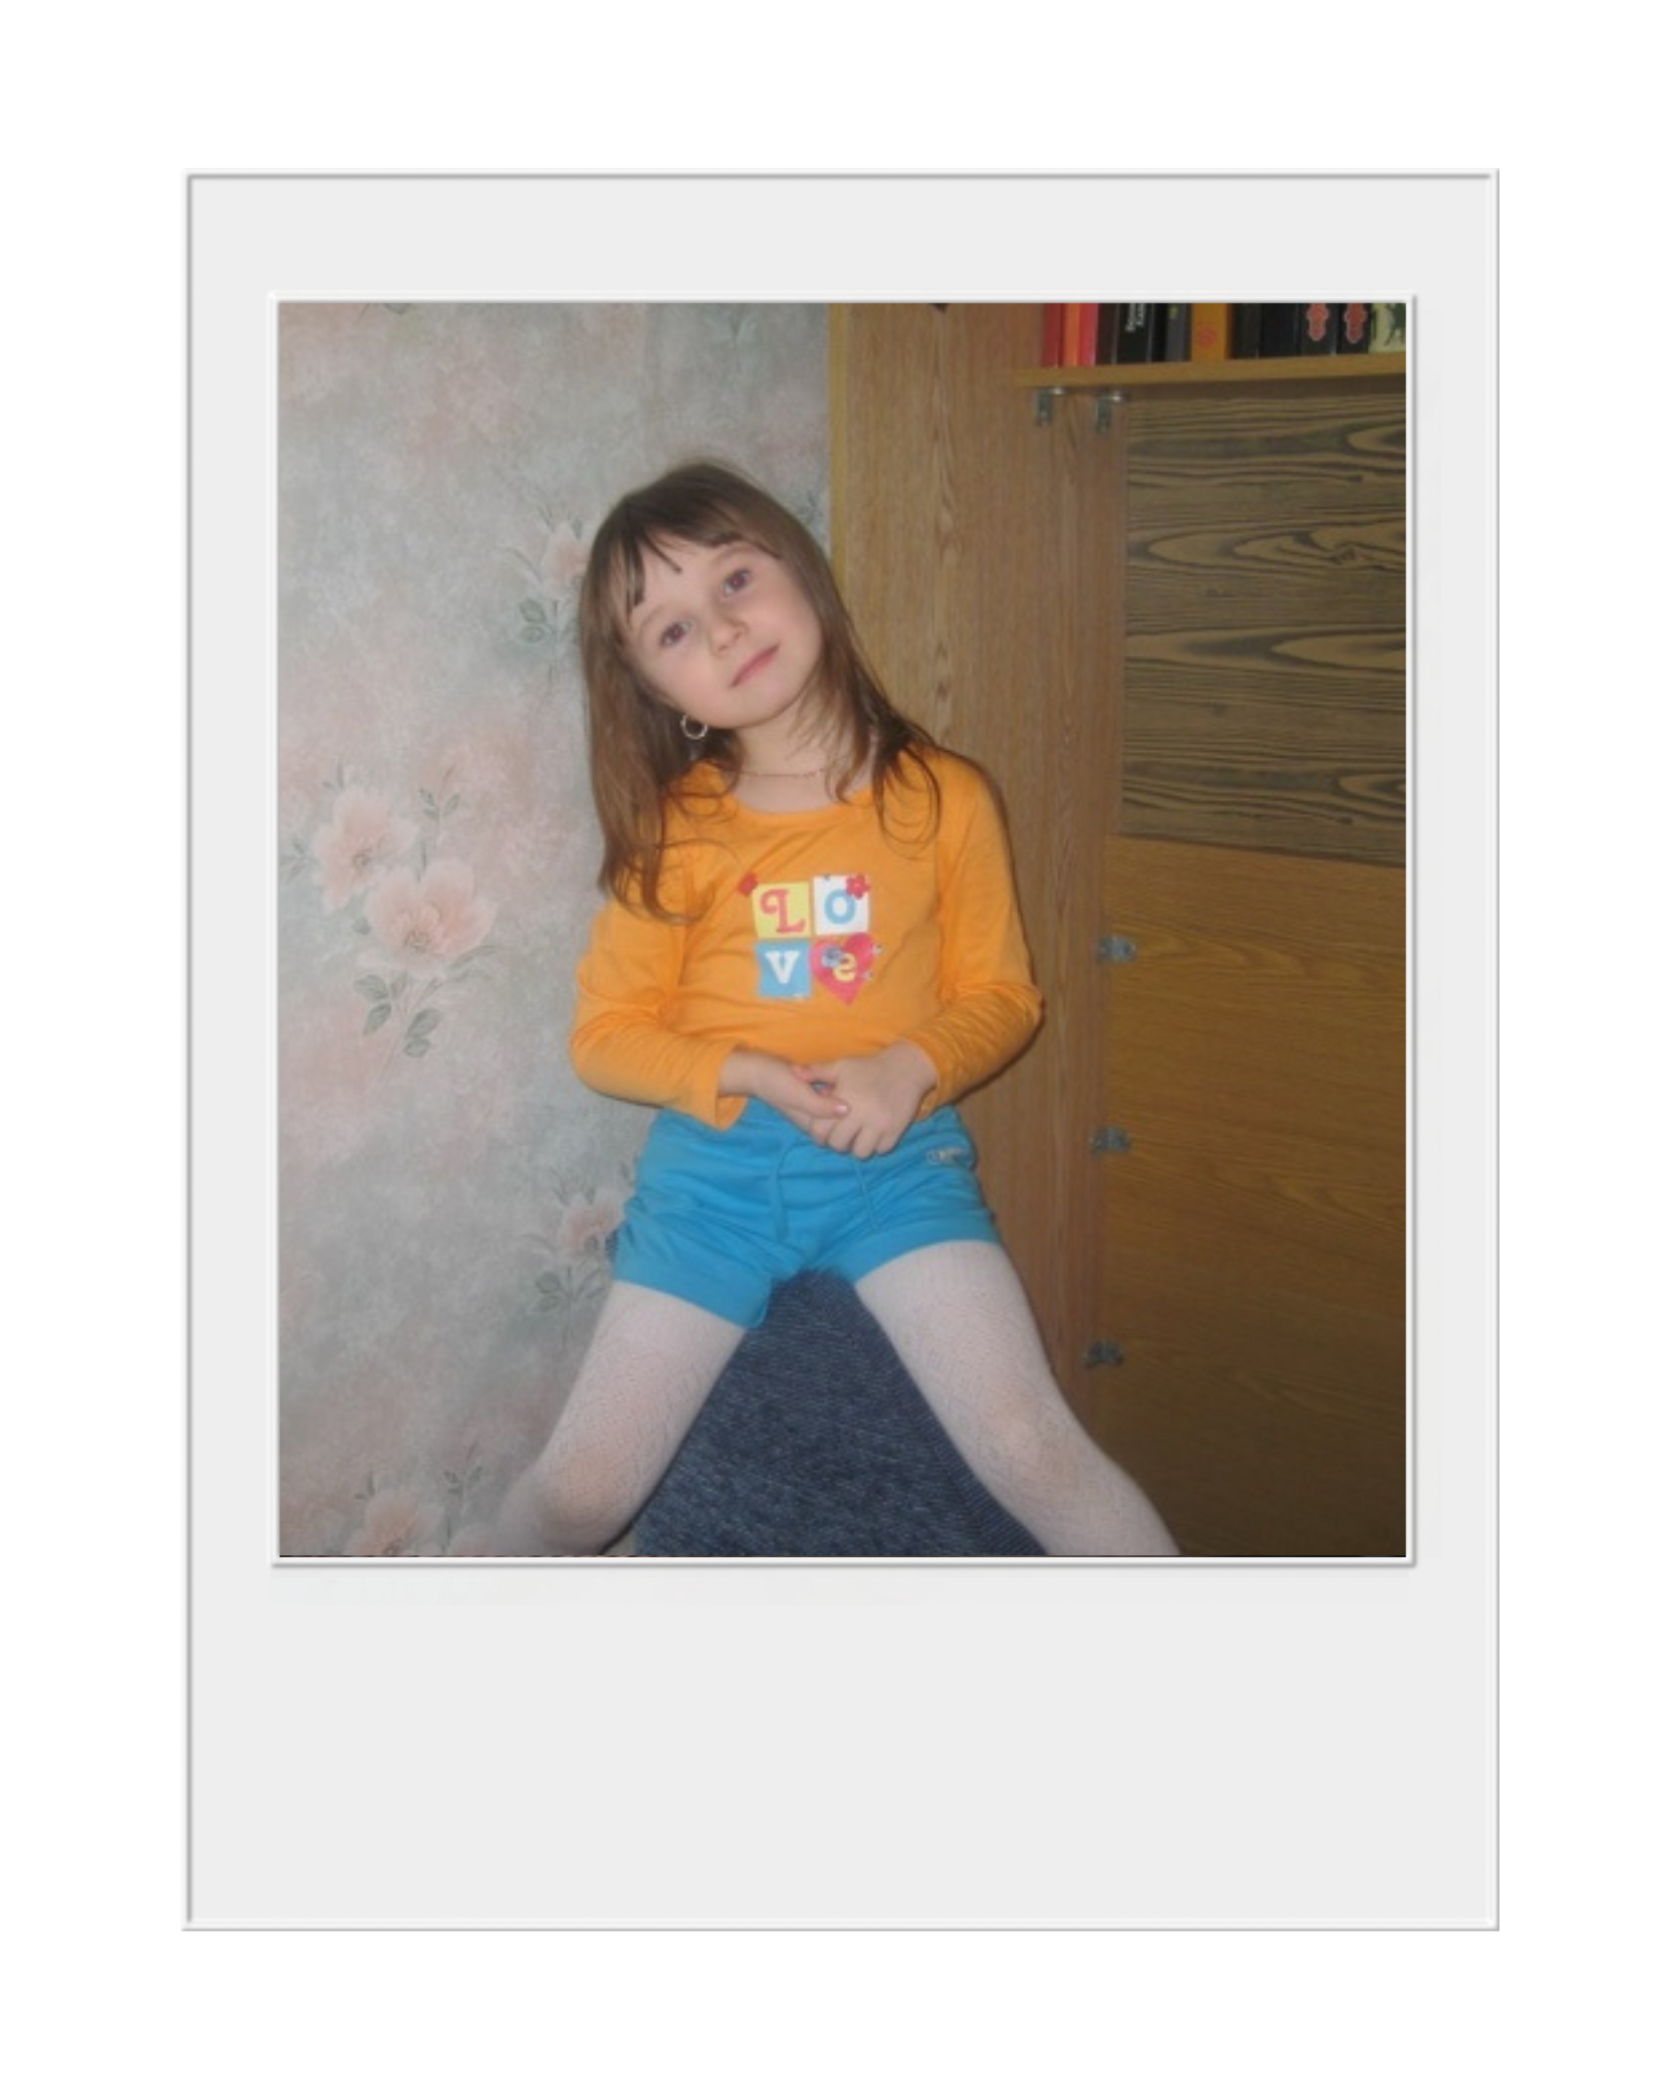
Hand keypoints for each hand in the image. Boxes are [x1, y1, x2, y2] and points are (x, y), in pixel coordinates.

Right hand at [719, 1048, 851, 1139]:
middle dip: (852, 1110)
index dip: (852, 1122)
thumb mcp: (799, 1096)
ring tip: (855, 1086)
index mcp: (811, 1124)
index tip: (861, 1106)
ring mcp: (811, 1106)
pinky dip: (837, 1090)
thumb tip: (847, 1111)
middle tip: (861, 1094)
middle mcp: (813, 1118)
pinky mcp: (810, 1094)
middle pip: (839, 1121)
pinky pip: (829, 1096)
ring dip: (844, 1098)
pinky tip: (843, 1080)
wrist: (755, 1069)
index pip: (838, 1131)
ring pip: (835, 1108)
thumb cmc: (775, 1083)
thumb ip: (821, 1106)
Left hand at [792, 1042, 937, 1158]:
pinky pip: (881, 1150)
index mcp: (844, 1099)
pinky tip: (874, 1134)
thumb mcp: (842, 1066)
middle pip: (840, 1145)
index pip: (821, 1131)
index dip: (819, 1134)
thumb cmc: (869, 1067)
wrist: (906, 1067)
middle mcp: (861, 1114)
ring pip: (861, 1152)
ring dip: (857, 1147)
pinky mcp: (896, 1130)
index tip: (824, 1131)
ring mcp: (880, 1124)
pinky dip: (876, 1145)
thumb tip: (793, 1072)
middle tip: (842, 1135)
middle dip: (838, 1142)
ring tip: (858, 1136)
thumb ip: (816, 1072)